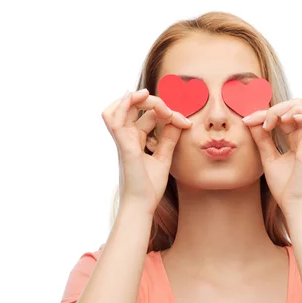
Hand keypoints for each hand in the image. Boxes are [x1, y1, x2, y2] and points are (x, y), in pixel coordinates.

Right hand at [101, 89, 191, 214]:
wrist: (142, 206)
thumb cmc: (150, 187)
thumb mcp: (164, 158)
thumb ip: (169, 139)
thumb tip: (179, 122)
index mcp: (136, 139)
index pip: (149, 115)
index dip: (169, 113)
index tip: (186, 123)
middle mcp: (127, 137)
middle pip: (134, 106)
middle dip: (154, 102)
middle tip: (172, 112)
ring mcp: (123, 141)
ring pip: (119, 107)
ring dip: (135, 98)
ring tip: (149, 96)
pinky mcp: (123, 146)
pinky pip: (115, 119)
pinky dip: (123, 105)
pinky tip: (134, 96)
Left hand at [242, 99, 301, 213]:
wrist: (291, 204)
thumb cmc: (283, 186)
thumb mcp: (267, 157)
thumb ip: (262, 138)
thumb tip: (251, 120)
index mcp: (297, 138)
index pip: (286, 114)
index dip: (266, 112)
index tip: (247, 120)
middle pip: (301, 107)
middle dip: (279, 107)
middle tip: (264, 122)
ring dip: (296, 109)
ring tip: (280, 120)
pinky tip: (290, 122)